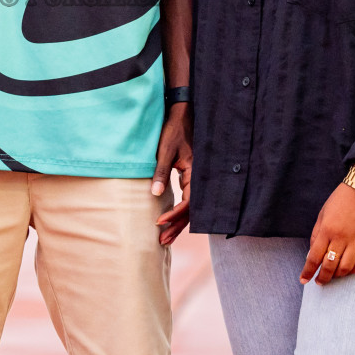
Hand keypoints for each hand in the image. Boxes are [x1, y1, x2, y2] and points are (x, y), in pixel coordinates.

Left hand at [152, 103, 191, 245]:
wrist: (183, 113)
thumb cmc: (175, 129)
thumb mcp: (166, 150)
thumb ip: (161, 172)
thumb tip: (155, 194)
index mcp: (196, 172)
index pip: (189, 202)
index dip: (175, 215)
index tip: (159, 222)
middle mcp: (200, 178)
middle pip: (192, 210)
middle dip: (177, 226)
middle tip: (162, 240)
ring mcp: (197, 177)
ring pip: (191, 206)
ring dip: (179, 222)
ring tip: (165, 236)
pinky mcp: (192, 175)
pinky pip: (189, 198)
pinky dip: (181, 211)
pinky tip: (172, 219)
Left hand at [300, 183, 354, 285]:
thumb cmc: (341, 199)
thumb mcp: (323, 213)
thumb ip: (317, 234)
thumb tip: (312, 253)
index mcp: (327, 229)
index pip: (314, 257)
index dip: (308, 271)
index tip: (304, 280)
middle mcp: (341, 238)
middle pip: (330, 266)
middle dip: (323, 277)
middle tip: (319, 282)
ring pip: (346, 268)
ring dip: (337, 276)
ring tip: (333, 276)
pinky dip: (354, 271)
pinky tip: (348, 271)